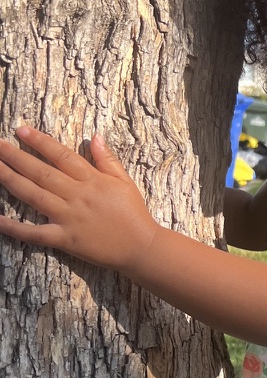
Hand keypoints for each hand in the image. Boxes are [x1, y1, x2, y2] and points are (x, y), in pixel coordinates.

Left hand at [0, 126, 158, 273]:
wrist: (142, 247)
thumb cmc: (134, 214)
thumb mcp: (125, 182)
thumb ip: (107, 159)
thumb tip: (95, 137)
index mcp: (91, 180)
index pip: (60, 155)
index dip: (40, 141)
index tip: (21, 130)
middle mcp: (76, 195)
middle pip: (41, 172)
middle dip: (16, 157)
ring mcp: (69, 217)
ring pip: (33, 195)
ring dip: (10, 180)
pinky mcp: (65, 239)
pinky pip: (35, 233)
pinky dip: (14, 228)